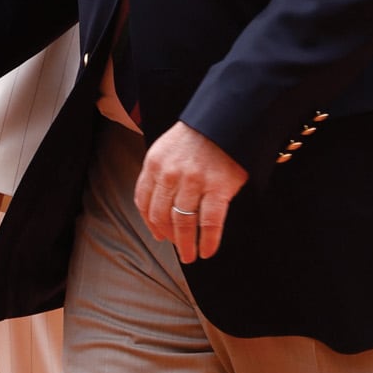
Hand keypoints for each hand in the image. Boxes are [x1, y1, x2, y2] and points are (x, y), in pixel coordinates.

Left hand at [134, 122, 247, 264]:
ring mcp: (194, 182)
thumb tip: (157, 206)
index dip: (150, 223)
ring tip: (190, 256)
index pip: (144, 201)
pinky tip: (207, 251)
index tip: (158, 234)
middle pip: (162, 216)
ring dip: (186, 245)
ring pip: (183, 223)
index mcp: (154, 163)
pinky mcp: (218, 188)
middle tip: (178, 249)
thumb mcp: (167, 146)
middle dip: (168, 237)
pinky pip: (210, 223)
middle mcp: (171, 174)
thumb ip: (159, 172)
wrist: (229, 117)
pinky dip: (208, 241)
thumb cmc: (200, 134)